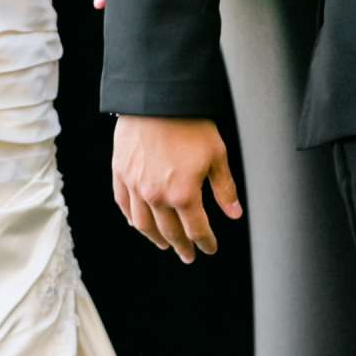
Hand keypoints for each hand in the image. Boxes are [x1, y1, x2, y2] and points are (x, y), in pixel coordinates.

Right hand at [112, 115, 242, 263]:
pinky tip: (138, 224)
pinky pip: (124, 205)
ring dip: (155, 238)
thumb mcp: (217, 155)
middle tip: (188, 255)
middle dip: (182, 246)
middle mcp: (157, 196)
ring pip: (143, 224)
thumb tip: (234, 213)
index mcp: (184, 194)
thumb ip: (224, 188)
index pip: (196, 229)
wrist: (157, 100)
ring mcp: (135, 186)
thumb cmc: (190, 125)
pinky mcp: (120, 174)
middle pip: (170, 232)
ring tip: (165, 244)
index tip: (210, 249)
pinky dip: (132, 218)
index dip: (205, 242)